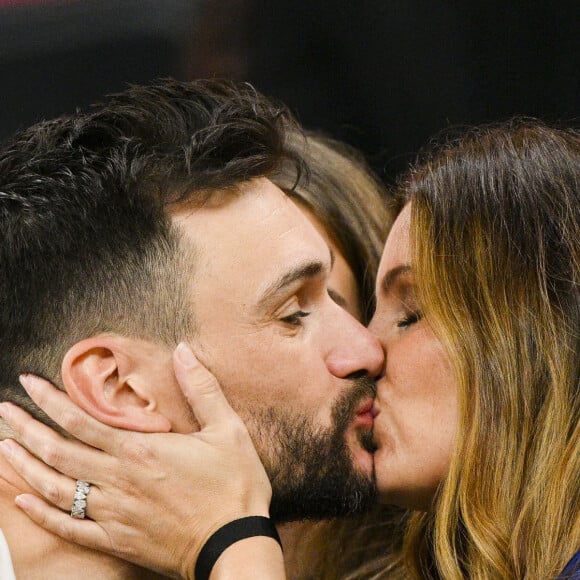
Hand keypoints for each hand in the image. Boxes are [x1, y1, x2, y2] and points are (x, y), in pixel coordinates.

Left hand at [0, 343, 272, 578]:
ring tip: (4, 449)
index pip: (82, 420)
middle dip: (26, 428)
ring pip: (57, 488)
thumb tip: (182, 351)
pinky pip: (69, 528)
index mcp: (141, 450)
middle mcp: (119, 480)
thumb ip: (202, 388)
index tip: (28, 383)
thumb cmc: (233, 486)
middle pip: (59, 452)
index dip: (51, 400)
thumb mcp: (227, 429)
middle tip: (3, 411)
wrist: (234, 543)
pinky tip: (23, 500)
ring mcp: (114, 513)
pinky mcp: (117, 540)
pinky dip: (42, 514)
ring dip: (27, 466)